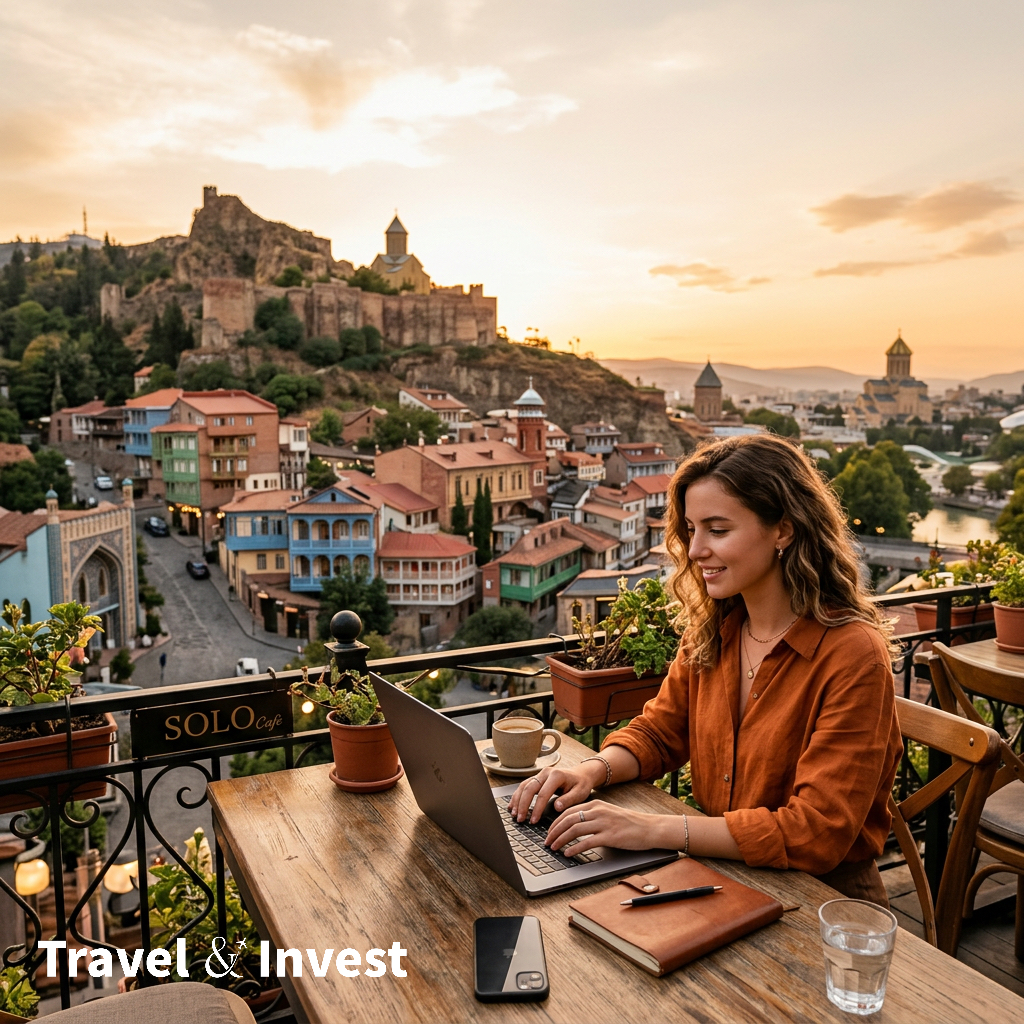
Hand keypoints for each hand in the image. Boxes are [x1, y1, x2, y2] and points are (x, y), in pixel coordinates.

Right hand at [507, 762, 603, 823]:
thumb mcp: (580, 793)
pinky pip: (524, 785)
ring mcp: (540, 774)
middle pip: (529, 788)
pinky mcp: (537, 777)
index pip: (543, 793)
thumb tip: (557, 807)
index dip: (536, 808)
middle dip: (523, 805)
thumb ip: (568, 800)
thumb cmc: (581, 784)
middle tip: (520, 819)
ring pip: (524, 786)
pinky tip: (513, 805)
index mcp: (556, 775)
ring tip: (514, 814)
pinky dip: (517, 795)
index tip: (533, 821)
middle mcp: (546, 772)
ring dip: (517, 800)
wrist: (581, 774)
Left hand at [545, 799, 666, 854]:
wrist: (649, 828)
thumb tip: (574, 827)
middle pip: (568, 819)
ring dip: (561, 839)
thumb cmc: (629, 824)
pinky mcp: (610, 836)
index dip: (555, 822)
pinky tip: (568, 853)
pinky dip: (574, 848)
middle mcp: (598, 811)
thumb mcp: (608, 814)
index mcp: (596, 805)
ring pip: (574, 830)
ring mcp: (604, 823)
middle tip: (546, 841)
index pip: (568, 811)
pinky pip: (587, 842)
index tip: (549, 832)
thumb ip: (592, 817)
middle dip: (554, 831)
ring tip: (554, 848)